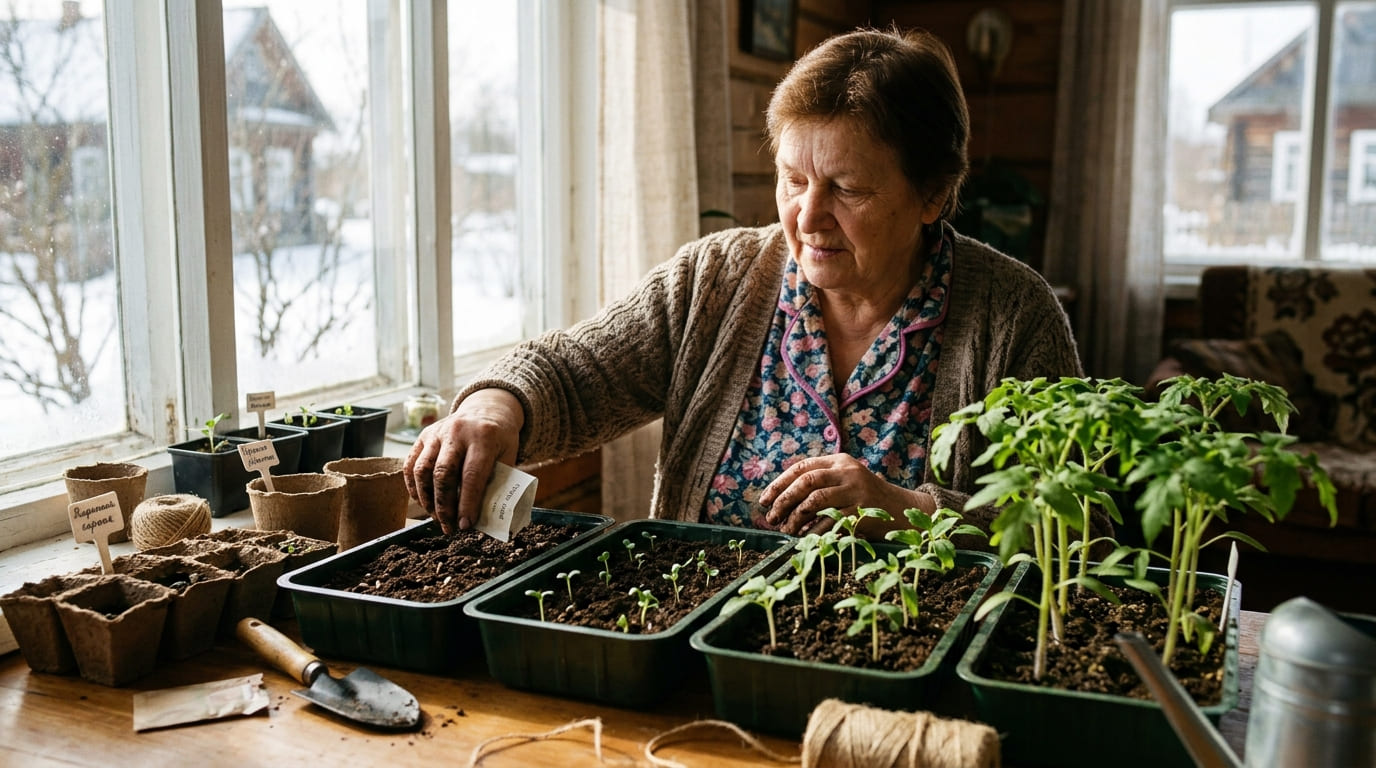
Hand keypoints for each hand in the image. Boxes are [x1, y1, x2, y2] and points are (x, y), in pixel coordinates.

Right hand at [403, 389, 522, 533]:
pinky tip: (422, 501)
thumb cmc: (500, 439)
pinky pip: (411, 464)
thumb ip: (497, 482)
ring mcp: (437, 432)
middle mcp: (457, 432)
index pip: (472, 475)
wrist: (486, 410)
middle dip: (444, 506)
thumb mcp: (508, 457)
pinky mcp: (423, 436)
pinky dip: (413, 487)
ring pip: (422, 470)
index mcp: (484, 437)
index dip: (467, 504)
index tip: (465, 525)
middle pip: (443, 473)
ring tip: (436, 517)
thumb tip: (483, 517)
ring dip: (427, 499)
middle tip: (449, 527)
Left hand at [759, 453, 929, 535]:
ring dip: (795, 517)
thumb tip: (780, 500)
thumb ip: (820, 484)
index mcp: (840, 461)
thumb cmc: (866, 499)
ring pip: (815, 500)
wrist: (903, 510)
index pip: (802, 467)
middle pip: (806, 481)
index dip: (779, 483)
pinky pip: (830, 521)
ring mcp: (856, 490)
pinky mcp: (863, 510)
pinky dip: (813, 531)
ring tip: (786, 530)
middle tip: (771, 517)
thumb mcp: (846, 481)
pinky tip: (804, 538)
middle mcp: (848, 472)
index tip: (763, 500)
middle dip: (783, 500)